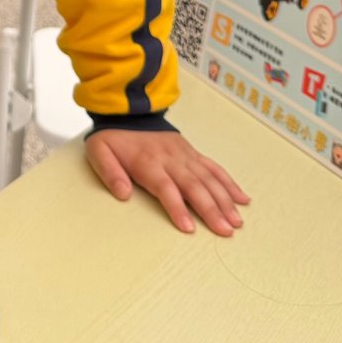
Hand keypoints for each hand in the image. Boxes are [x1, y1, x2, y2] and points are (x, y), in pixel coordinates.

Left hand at [85, 128, 248, 236]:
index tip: (189, 228)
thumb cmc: (113, 137)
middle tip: (225, 232)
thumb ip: (109, 173)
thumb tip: (123, 194)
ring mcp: (185, 156)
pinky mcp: (192, 153)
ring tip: (236, 222)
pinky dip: (229, 183)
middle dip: (211, 210)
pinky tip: (242, 199)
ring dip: (225, 201)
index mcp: (148, 162)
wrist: (128, 110)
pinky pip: (214, 168)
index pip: (166, 188)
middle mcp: (171, 160)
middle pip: (194, 187)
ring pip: (209, 179)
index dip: (178, 208)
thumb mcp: (99, 152)